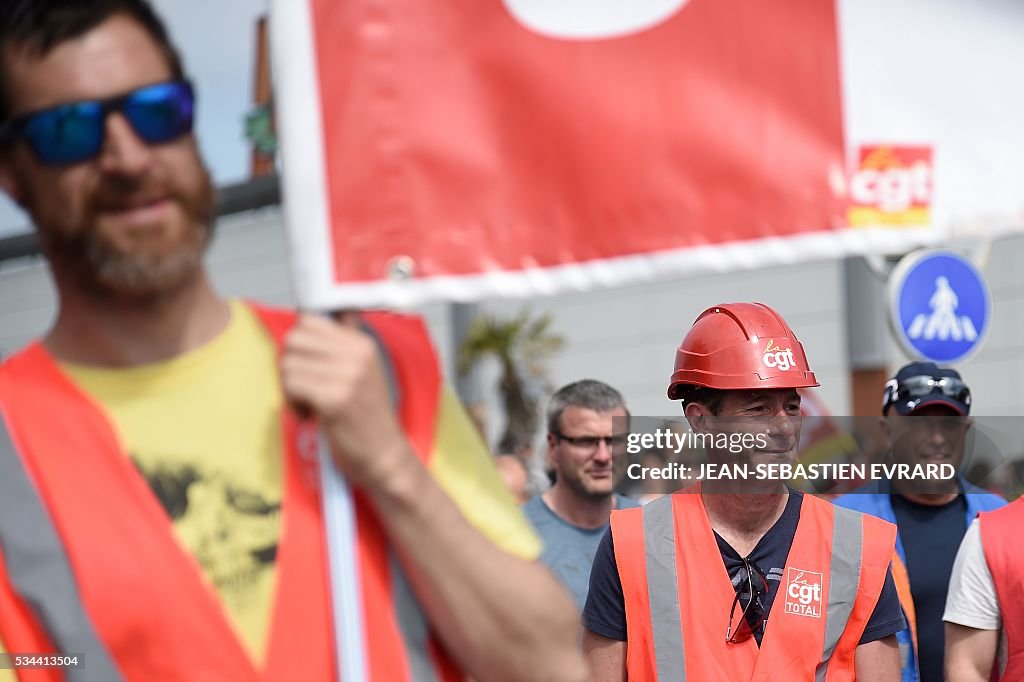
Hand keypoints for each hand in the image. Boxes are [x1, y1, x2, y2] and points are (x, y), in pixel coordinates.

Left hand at [281, 313, 411, 487]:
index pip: (310, 319)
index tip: (308, 363)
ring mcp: (348, 375)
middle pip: (294, 338)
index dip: (300, 343)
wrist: (384, 455)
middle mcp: (358, 353)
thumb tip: (327, 309)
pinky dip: (293, 404)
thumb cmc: (367, 416)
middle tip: (305, 386)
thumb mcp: (365, 369)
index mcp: (362, 342)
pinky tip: (310, 416)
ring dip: (290, 388)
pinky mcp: (335, 398)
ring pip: (289, 363)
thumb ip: (346, 338)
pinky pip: (292, 385)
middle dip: (290, 364)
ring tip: (309, 403)